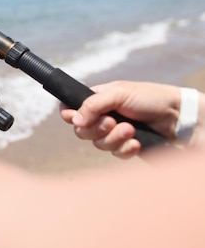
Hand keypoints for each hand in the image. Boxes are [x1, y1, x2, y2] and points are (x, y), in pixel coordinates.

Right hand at [60, 81, 180, 158]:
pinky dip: (125, 149)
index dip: (68, 115)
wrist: (178, 118)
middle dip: (96, 128)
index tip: (74, 118)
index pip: (71, 108)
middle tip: (112, 121)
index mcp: (97, 100)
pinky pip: (115, 154)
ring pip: (98, 144)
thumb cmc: (150, 98)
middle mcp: (102, 117)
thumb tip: (73, 119)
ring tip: (131, 130)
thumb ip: (92, 104)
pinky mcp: (125, 147)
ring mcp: (113, 133)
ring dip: (114, 138)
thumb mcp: (119, 93)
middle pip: (81, 130)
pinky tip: (136, 143)